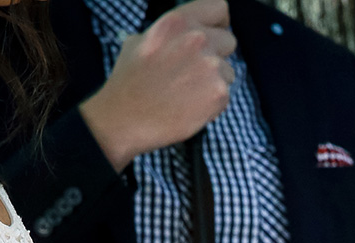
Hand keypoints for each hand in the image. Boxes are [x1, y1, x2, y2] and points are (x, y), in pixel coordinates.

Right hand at [78, 0, 235, 171]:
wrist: (125, 119)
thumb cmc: (129, 82)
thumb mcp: (140, 41)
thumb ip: (169, 34)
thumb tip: (184, 33)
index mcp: (177, 22)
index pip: (218, 8)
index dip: (218, 22)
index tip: (216, 32)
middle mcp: (197, 39)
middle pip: (228, 41)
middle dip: (216, 55)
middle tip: (194, 71)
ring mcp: (211, 67)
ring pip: (228, 71)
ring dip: (214, 81)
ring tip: (186, 92)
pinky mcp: (219, 93)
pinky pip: (226, 94)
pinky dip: (212, 102)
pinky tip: (189, 106)